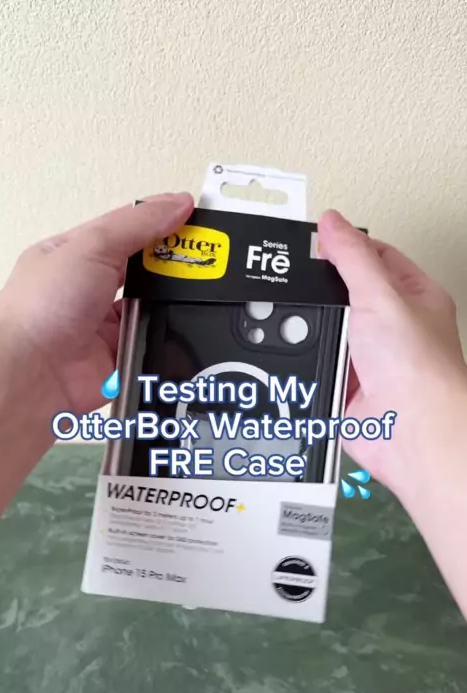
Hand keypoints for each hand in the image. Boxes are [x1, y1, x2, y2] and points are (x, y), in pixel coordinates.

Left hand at [0, 192, 192, 530]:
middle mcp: (88, 288)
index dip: (162, 223)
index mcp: (75, 253)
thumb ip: (137, 224)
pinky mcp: (118, 355)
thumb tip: (176, 204)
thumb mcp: (91, 246)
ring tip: (181, 295)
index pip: (128, 229)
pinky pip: (151, 341)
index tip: (195, 219)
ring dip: (164, 303)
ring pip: (152, 306)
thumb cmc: (39, 310)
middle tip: (200, 261)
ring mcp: (103, 323)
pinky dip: (159, 337)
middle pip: (145, 268)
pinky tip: (162, 329)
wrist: (34, 376)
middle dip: (170, 266)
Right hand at [317, 211, 466, 501]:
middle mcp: (394, 329)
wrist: (411, 434)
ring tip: (316, 335)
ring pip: (329, 333)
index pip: (376, 257)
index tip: (317, 242)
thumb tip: (332, 223)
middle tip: (307, 291)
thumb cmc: (419, 371)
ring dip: (318, 335)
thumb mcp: (381, 296)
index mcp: (414, 298)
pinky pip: (318, 367)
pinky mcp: (348, 387)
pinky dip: (312, 366)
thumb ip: (352, 257)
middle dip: (325, 297)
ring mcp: (370, 359)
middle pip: (346, 295)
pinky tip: (313, 363)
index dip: (346, 246)